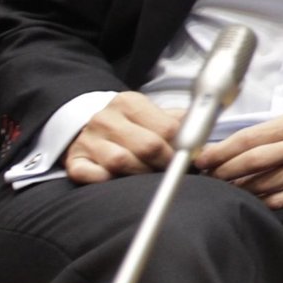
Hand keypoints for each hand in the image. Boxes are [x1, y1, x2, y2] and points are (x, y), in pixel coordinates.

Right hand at [64, 91, 179, 182]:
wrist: (86, 127)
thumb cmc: (129, 125)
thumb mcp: (152, 115)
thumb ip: (179, 124)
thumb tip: (209, 141)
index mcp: (129, 102)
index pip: (168, 128)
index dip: (182, 149)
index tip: (188, 159)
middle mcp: (106, 118)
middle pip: (148, 146)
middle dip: (166, 164)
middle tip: (172, 172)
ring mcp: (88, 140)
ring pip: (121, 162)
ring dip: (141, 174)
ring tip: (150, 178)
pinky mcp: (74, 161)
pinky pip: (89, 175)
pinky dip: (105, 180)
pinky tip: (117, 181)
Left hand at [194, 114, 282, 210]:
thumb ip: (253, 140)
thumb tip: (210, 152)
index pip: (249, 137)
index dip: (222, 150)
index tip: (203, 160)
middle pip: (255, 160)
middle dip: (226, 171)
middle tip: (210, 178)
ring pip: (264, 183)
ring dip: (240, 190)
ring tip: (227, 191)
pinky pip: (278, 200)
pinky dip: (260, 202)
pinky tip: (252, 200)